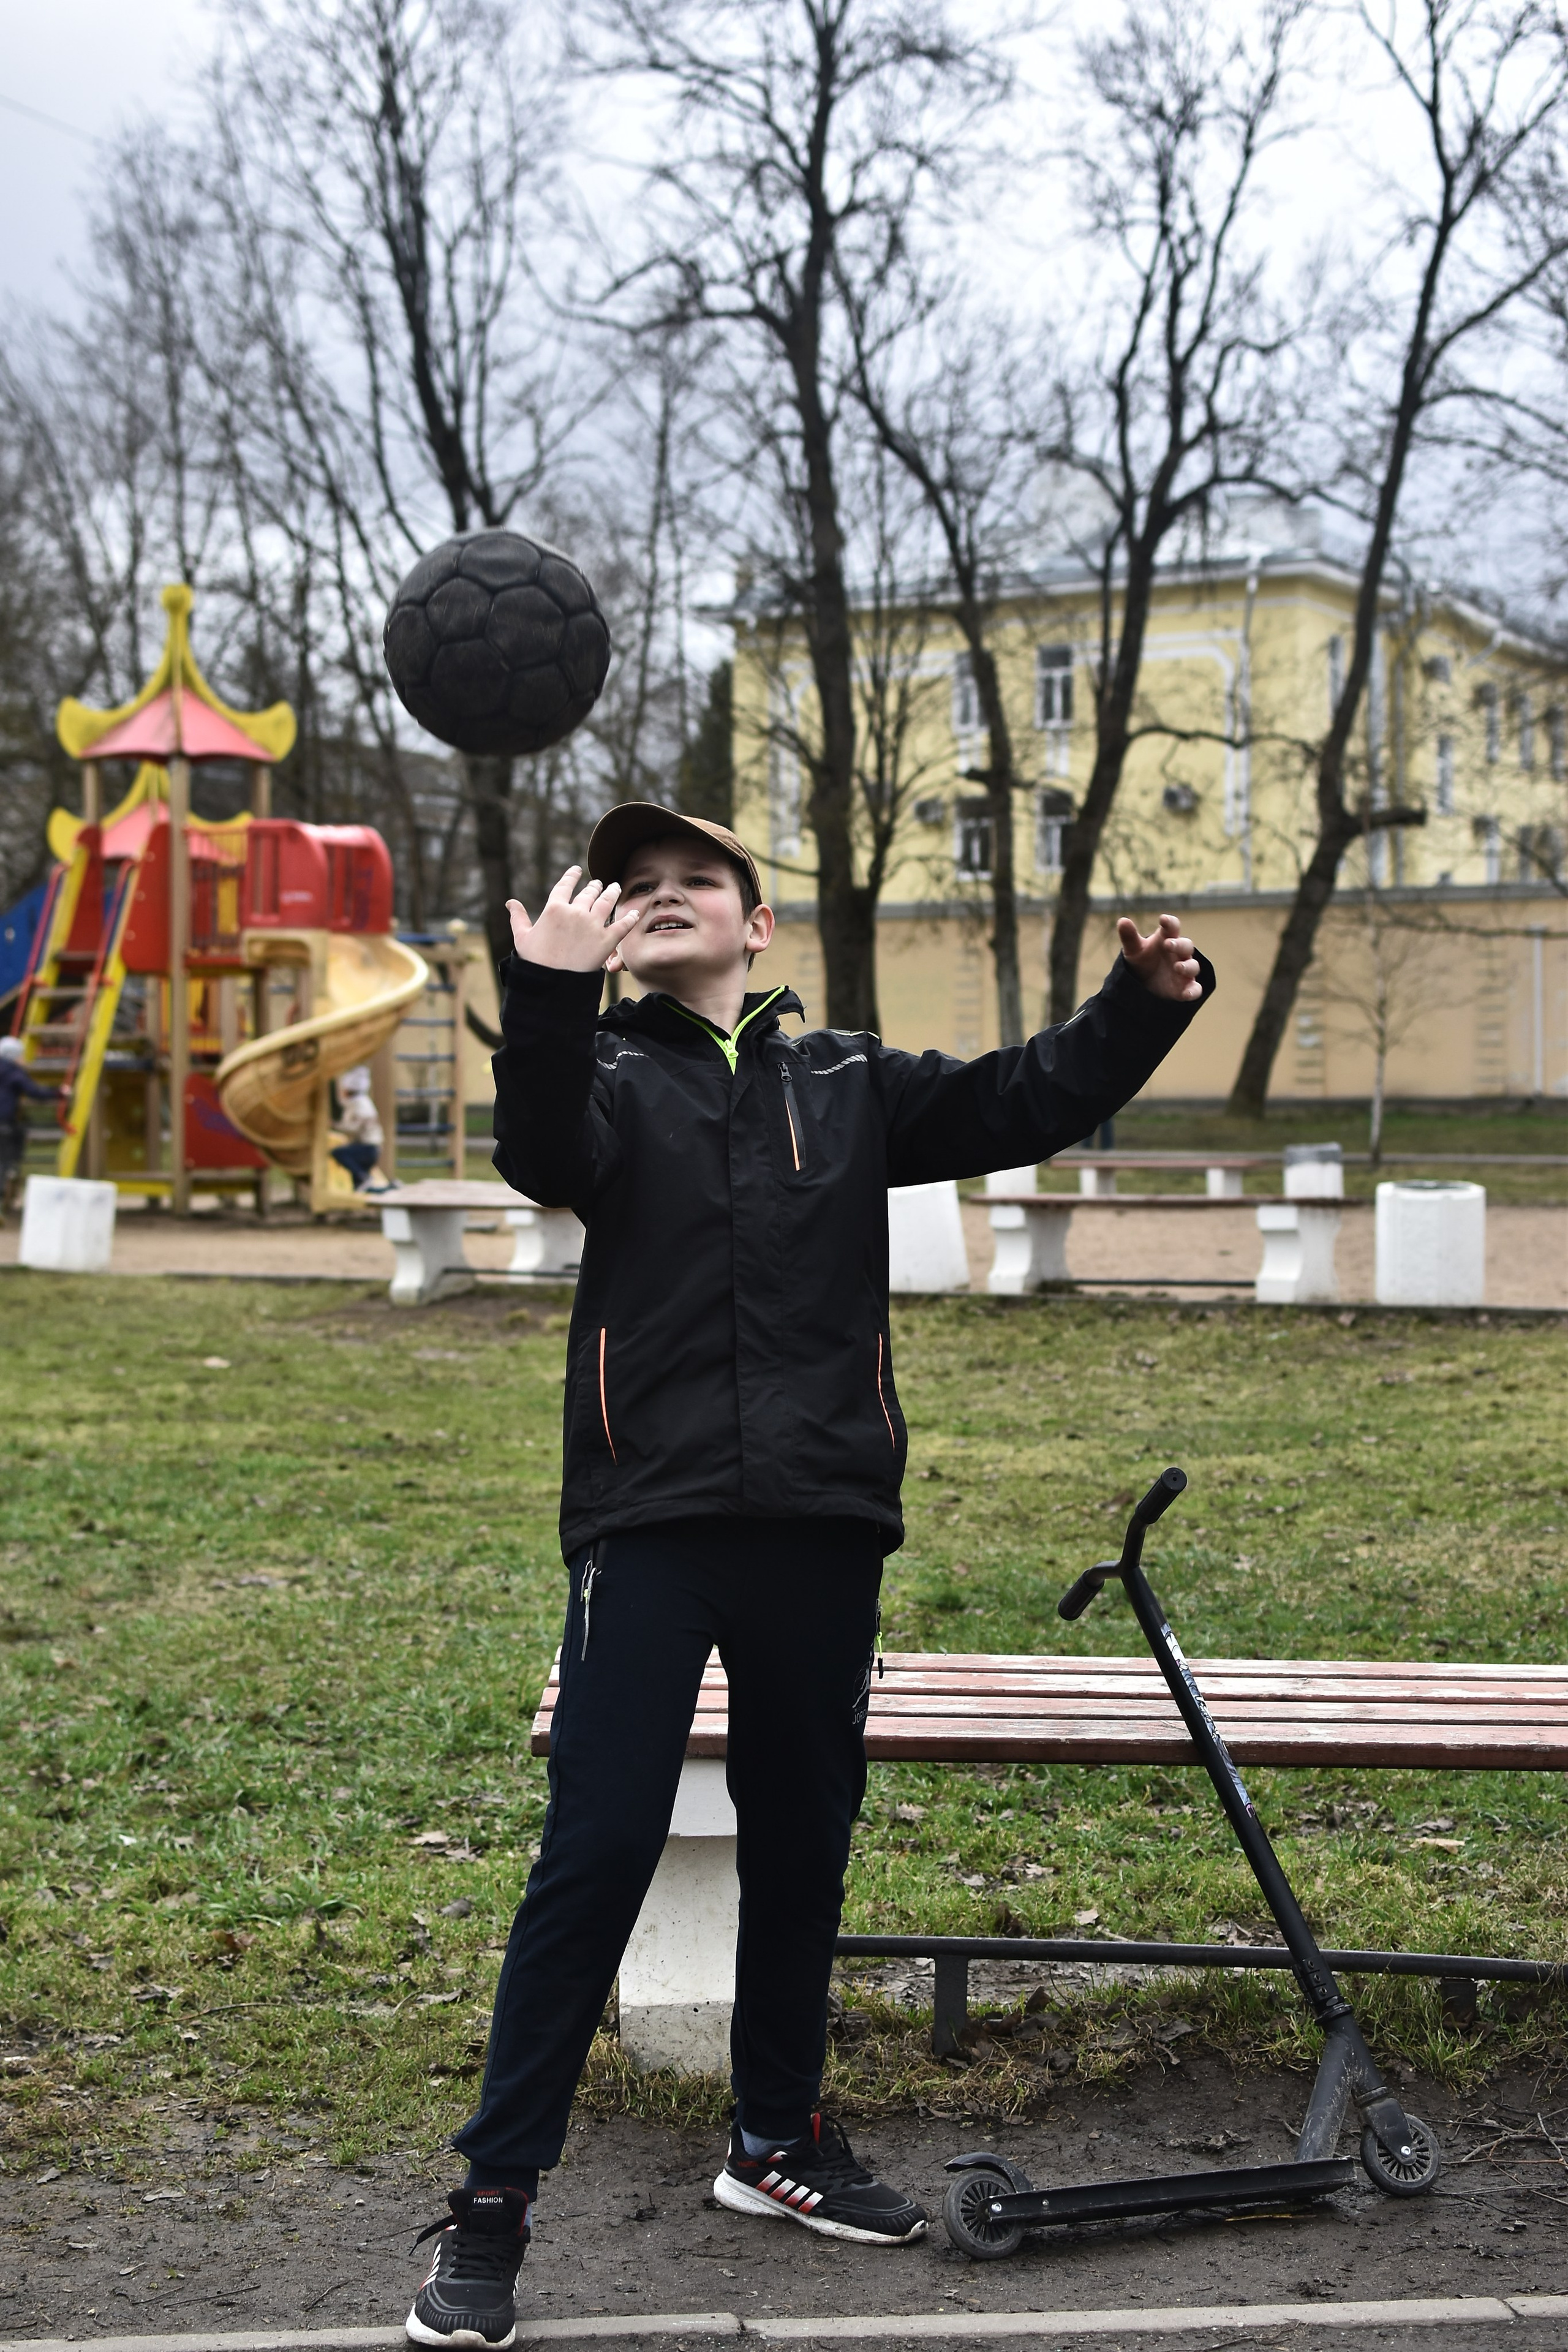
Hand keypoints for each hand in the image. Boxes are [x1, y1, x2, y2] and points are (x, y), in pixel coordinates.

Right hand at [508, 867, 640, 972]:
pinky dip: (630, 918)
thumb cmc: (534, 962)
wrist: (552, 984)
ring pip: (606, 902)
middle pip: (588, 893)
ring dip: (612, 892)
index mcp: (554, 909)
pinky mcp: (606, 941)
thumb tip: (510, 902)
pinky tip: (635, 913)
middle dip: (595, 887)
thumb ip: (518, 918)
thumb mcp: (522, 938)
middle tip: (599, 884)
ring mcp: (592, 925)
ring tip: (615, 887)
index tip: (576, 870)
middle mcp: (575, 912)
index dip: (571, 876)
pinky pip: (622, 925)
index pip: (564, 886)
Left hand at [1117, 911, 1201, 1001]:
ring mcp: (1184, 971)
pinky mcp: (1185, 988)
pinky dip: (1193, 991)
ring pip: (1193, 966)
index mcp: (1167, 939)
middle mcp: (1179, 953)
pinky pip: (1195, 989)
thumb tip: (1123, 920)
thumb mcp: (1134, 950)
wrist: (1142, 985)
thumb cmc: (1142, 961)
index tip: (1163, 919)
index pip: (1172, 927)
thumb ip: (1129, 937)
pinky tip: (1187, 994)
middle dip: (1179, 945)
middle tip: (1168, 944)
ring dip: (1187, 966)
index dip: (1170, 922)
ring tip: (1177, 967)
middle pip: (1186, 945)